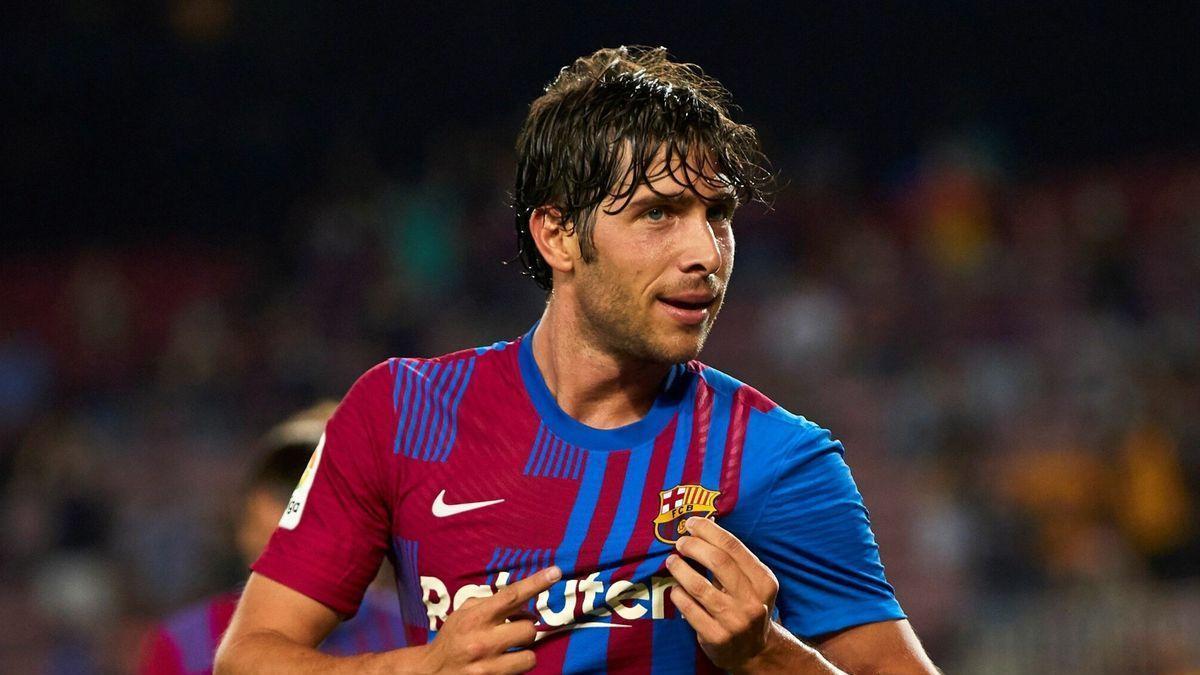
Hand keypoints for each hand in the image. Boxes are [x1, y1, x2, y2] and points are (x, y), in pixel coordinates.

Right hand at [416, 566, 559, 674]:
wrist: (431, 672)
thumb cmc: (452, 638)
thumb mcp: (463, 613)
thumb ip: (490, 603)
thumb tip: (523, 606)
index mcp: (475, 618)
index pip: (511, 595)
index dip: (536, 583)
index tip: (556, 572)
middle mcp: (482, 641)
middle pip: (528, 629)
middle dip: (525, 629)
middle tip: (513, 631)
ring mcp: (488, 666)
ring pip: (530, 656)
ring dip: (523, 652)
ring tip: (509, 651)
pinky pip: (520, 673)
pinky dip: (515, 667)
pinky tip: (502, 664)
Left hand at [666, 517, 779, 671]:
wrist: (753, 651)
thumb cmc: (747, 606)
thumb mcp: (752, 583)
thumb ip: (733, 559)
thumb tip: (703, 526)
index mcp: (764, 581)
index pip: (733, 547)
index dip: (708, 531)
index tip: (691, 523)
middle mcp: (752, 601)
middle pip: (717, 561)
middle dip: (693, 546)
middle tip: (680, 542)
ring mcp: (735, 621)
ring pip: (699, 586)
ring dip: (680, 569)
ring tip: (672, 561)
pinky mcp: (716, 637)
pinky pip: (689, 609)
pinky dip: (678, 594)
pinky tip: (675, 588)